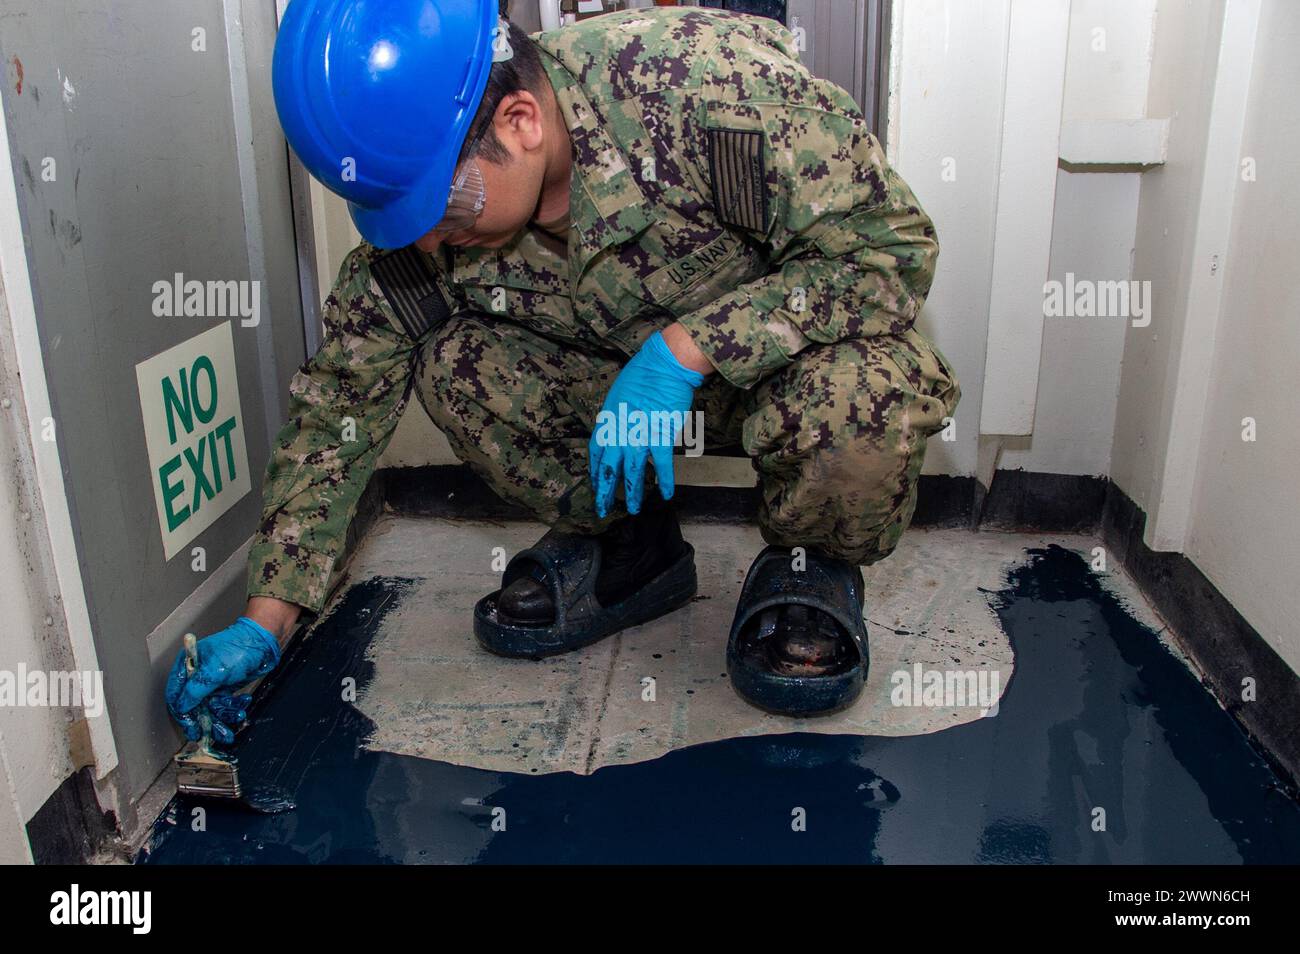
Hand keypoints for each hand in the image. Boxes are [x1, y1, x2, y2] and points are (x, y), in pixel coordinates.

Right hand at [165, 617, 280, 743]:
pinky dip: (234, 708)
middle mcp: (197, 676)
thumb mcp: (215, 670)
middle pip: (194, 707)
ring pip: (211, 709)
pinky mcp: (225, 687)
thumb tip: (181, 707)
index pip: (176, 696)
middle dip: (206, 721)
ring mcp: (212, 682)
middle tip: (215, 733)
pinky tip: (243, 703)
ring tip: (238, 715)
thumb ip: (196, 690)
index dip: (183, 714)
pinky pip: (224, 705)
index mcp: (188, 666)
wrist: (264, 641)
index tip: (192, 728)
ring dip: (224, 716)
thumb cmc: (239, 647)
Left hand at [589, 331, 703, 516]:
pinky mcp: (661, 437)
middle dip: (605, 492)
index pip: (596, 452)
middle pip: (609, 469)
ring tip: (634, 510)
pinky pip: (662, 465)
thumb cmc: (643, 373)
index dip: (596, 471)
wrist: (664, 366)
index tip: (597, 484)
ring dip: (633, 493)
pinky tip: (667, 494)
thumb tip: (619, 428)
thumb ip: (617, 416)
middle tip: (603, 509)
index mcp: (607, 421)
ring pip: (632, 473)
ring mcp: (639, 436)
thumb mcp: (619, 394)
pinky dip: (665, 481)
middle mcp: (619, 432)